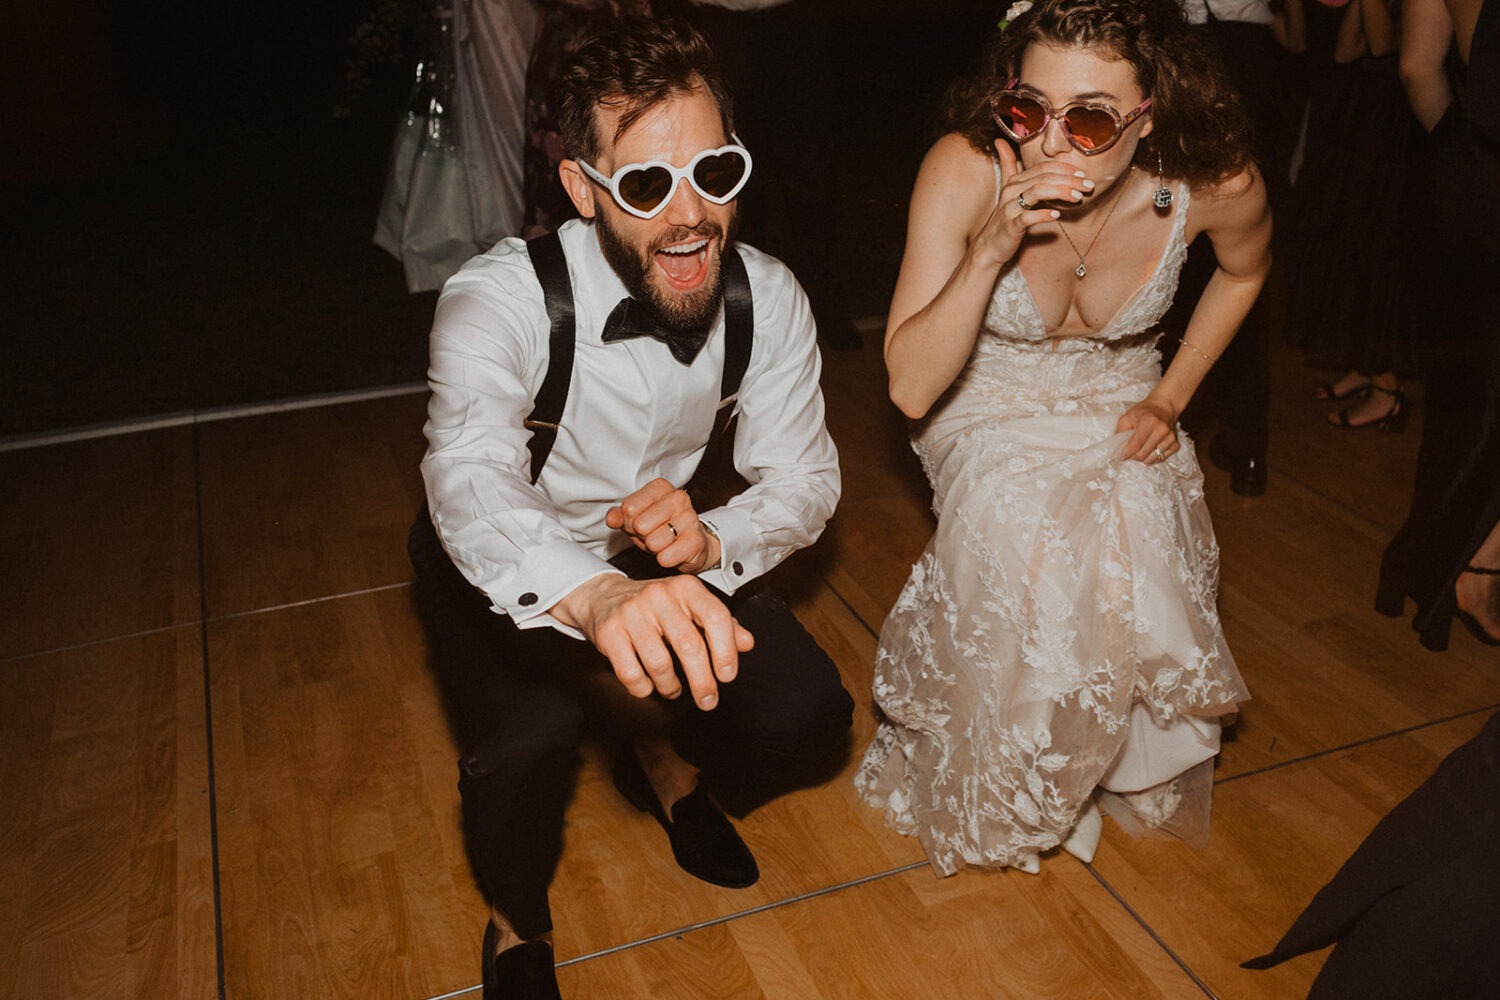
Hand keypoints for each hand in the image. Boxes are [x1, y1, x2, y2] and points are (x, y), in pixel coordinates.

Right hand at [551, 573, 754, 709]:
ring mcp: (632, 614)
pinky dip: (643, 688)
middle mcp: (659, 596)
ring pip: (659, 663)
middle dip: (703, 681)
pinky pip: (631, 673)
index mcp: (686, 588)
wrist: (603, 596)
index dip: (725, 650)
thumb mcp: (690, 606)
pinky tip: (649, 686)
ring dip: (670, 686)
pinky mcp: (609, 633)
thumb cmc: (656, 606)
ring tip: (673, 689)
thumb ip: (720, 624)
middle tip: (708, 701)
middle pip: (689, 645)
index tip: (727, 676)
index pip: (716, 617)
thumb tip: (747, 643)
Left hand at [606, 477, 719, 573]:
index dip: (629, 522)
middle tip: (653, 535)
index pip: (628, 508)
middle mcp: (678, 497)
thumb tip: (612, 518)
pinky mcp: (696, 540)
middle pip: (639, 525)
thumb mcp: (636, 519)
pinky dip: (665, 559)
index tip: (641, 522)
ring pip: (653, 542)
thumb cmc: (662, 528)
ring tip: (663, 543)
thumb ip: (619, 515)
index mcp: (660, 488)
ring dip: (654, 549)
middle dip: (642, 536)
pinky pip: (666, 557)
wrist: (692, 544)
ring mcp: (690, 518)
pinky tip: (672, 552)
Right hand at [974, 139, 1095, 267]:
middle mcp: (1011, 191)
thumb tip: (1000, 140)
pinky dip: (1043, 215)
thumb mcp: (1007, 189)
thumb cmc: (1005, 218)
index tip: (1082, 175)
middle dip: (1068, 179)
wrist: (990, 246)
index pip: (1042, 167)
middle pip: (1043, 177)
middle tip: (1088, 185)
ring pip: (1037, 192)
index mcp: (1014, 181)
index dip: (1064, 168)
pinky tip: (1056, 216)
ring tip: (1077, 198)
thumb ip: (1007, 165)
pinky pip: (1027, 217)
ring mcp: (1009, 208)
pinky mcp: (1010, 226)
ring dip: (1060, 192)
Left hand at [1115, 395, 1180, 464]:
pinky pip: (1160, 459)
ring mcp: (1170, 438)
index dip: (1126, 453)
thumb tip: (1116, 448)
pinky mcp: (1175, 444)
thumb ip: (1120, 432)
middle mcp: (1162, 430)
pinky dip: (1152, 457)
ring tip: (1140, 448)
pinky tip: (1150, 448)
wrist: (1164, 407)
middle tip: (1129, 451)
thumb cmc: (1144, 412)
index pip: (1135, 445)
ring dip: (1142, 458)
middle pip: (1142, 455)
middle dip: (1133, 456)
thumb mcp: (1127, 416)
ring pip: (1151, 460)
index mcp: (1149, 422)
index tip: (1120, 455)